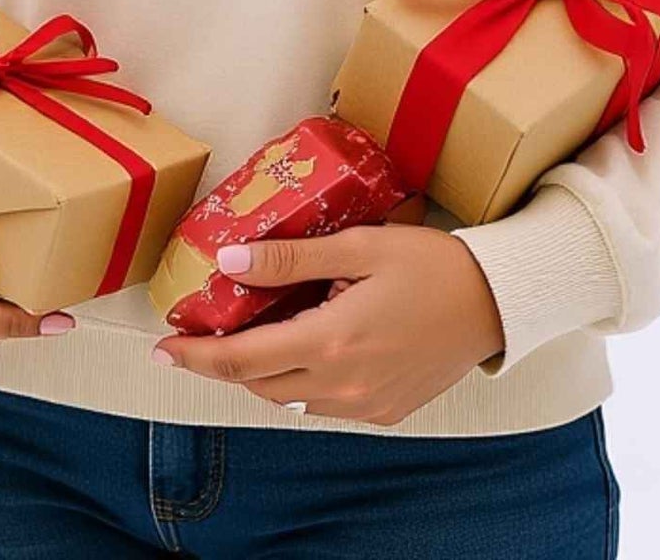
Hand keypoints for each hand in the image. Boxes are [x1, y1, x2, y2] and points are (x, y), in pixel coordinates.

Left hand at [150, 221, 506, 426]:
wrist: (497, 302)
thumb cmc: (432, 265)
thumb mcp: (360, 246)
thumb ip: (291, 257)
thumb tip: (230, 260)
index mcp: (331, 342)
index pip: (240, 360)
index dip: (195, 357)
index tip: (162, 349)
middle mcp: (342, 384)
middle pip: (257, 384)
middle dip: (218, 364)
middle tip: (194, 339)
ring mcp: (364, 404)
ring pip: (288, 399)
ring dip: (260, 372)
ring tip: (249, 336)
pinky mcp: (384, 412)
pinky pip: (323, 405)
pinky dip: (299, 382)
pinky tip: (303, 349)